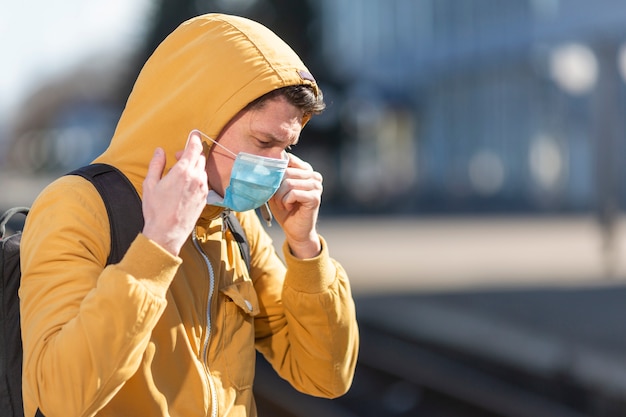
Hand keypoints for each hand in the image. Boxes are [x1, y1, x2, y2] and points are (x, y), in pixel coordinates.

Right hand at [141, 132, 207, 254]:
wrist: (167, 233)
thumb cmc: (156, 210)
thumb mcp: (150, 184)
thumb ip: (156, 164)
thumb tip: (160, 151)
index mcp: (182, 172)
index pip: (194, 148)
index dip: (194, 138)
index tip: (194, 133)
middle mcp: (196, 178)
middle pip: (200, 157)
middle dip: (191, 153)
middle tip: (178, 157)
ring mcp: (202, 189)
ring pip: (202, 170)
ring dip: (194, 167)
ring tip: (180, 174)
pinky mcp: (204, 199)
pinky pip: (203, 182)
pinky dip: (197, 178)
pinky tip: (185, 185)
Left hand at [269, 153, 321, 258]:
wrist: (294, 230)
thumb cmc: (284, 209)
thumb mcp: (277, 189)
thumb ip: (275, 176)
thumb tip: (264, 164)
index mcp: (305, 170)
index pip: (288, 159)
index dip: (275, 170)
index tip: (270, 183)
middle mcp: (313, 175)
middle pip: (286, 171)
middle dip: (276, 187)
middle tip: (276, 199)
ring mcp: (316, 186)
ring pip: (289, 183)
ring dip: (280, 197)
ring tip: (282, 204)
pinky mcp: (315, 197)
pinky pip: (293, 194)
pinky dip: (286, 202)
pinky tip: (288, 207)